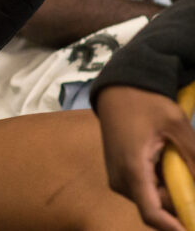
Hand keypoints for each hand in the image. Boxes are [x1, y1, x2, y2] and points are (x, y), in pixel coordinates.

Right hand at [96, 85, 194, 230]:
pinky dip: (164, 185)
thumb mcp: (177, 126)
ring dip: (174, 191)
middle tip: (192, 175)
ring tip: (179, 161)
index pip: (152, 214)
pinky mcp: (120, 174)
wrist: (118, 89)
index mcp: (132, 169)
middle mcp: (120, 179)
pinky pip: (146, 190)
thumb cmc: (146, 103)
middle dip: (183, 202)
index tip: (194, 227)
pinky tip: (169, 162)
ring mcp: (118, 178)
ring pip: (154, 200)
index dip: (176, 227)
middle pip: (158, 208)